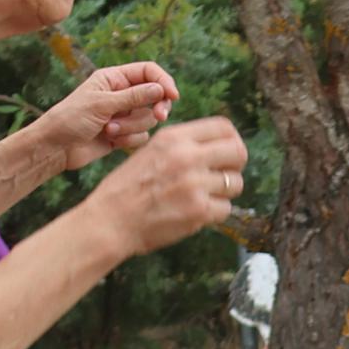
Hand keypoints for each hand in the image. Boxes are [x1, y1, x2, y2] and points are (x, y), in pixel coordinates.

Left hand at [15, 61, 179, 175]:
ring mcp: (124, 114)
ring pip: (149, 118)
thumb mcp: (102, 104)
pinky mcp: (124, 133)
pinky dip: (129, 139)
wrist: (56, 148)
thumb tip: (160, 89)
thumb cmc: (71, 119)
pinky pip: (142, 135)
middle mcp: (122, 94)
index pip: (148, 72)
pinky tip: (111, 140)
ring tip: (110, 130)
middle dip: (156, 107)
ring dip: (132, 126)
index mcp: (114, 78)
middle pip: (155, 96)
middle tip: (161, 116)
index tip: (173, 96)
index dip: (163, 82)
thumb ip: (133, 97)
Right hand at [85, 115, 244, 255]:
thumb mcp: (150, 151)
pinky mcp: (199, 210)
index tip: (227, 153)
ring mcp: (195, 184)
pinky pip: (226, 208)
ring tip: (203, 196)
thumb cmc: (127, 188)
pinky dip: (215, 212)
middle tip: (224, 175)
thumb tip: (218, 146)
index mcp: (174, 138)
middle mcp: (187, 156)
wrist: (110, 221)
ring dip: (225, 192)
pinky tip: (196, 212)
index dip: (231, 140)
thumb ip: (182, 146)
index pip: (224, 127)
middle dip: (235, 165)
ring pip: (235, 183)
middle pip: (239, 152)